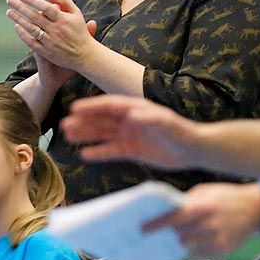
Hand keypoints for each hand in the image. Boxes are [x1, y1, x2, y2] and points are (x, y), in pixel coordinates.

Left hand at [9, 0, 96, 73]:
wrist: (85, 55)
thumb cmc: (80, 31)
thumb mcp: (76, 13)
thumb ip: (64, 1)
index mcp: (63, 19)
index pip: (45, 7)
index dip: (33, 0)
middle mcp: (56, 30)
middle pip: (34, 16)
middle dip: (20, 7)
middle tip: (9, 0)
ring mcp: (50, 41)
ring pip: (31, 28)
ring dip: (18, 19)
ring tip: (9, 12)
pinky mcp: (46, 52)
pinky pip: (32, 42)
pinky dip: (23, 35)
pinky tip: (17, 27)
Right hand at [61, 95, 206, 170]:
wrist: (194, 150)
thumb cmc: (183, 133)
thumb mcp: (168, 125)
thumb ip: (151, 119)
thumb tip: (131, 115)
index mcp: (137, 109)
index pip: (110, 105)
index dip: (92, 107)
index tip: (75, 109)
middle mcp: (130, 120)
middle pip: (102, 119)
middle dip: (83, 121)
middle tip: (64, 125)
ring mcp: (131, 135)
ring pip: (103, 134)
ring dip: (86, 135)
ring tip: (68, 136)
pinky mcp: (133, 150)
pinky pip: (111, 151)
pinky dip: (99, 152)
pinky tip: (85, 154)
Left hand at [142, 182, 259, 258]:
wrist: (257, 209)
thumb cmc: (226, 197)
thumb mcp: (206, 192)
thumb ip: (186, 202)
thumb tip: (164, 211)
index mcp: (204, 207)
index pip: (174, 217)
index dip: (157, 224)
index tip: (142, 229)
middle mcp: (210, 224)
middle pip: (179, 234)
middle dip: (165, 235)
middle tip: (150, 237)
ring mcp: (217, 239)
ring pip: (187, 246)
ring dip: (176, 243)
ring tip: (166, 241)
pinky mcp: (222, 249)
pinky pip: (199, 252)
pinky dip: (190, 248)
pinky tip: (184, 244)